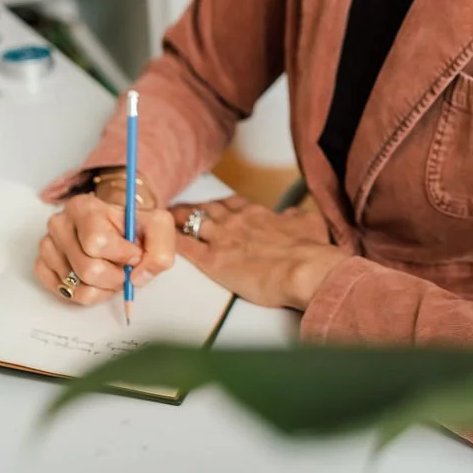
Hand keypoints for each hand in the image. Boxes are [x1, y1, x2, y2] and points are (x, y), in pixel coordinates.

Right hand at [35, 192, 176, 306]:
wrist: (115, 228)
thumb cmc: (132, 227)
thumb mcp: (158, 227)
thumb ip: (160, 251)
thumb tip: (138, 277)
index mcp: (84, 207)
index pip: (97, 242)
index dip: (122, 256)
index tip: (135, 254)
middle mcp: (59, 223)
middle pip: (88, 269)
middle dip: (115, 278)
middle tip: (125, 270)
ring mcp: (47, 245)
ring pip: (77, 287)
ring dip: (103, 289)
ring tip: (111, 272)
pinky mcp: (41, 266)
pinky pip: (64, 293)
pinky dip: (85, 294)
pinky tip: (94, 279)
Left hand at [170, 197, 343, 310]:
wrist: (306, 269)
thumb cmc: (312, 251)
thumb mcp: (310, 224)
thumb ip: (298, 218)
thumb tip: (294, 215)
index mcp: (258, 214)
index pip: (231, 203)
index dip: (218, 204)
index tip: (211, 204)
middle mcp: (236, 221)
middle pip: (206, 210)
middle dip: (191, 209)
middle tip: (179, 210)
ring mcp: (222, 239)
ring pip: (191, 223)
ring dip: (176, 221)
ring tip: (163, 220)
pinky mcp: (213, 262)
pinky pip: (186, 249)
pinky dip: (172, 243)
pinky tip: (161, 241)